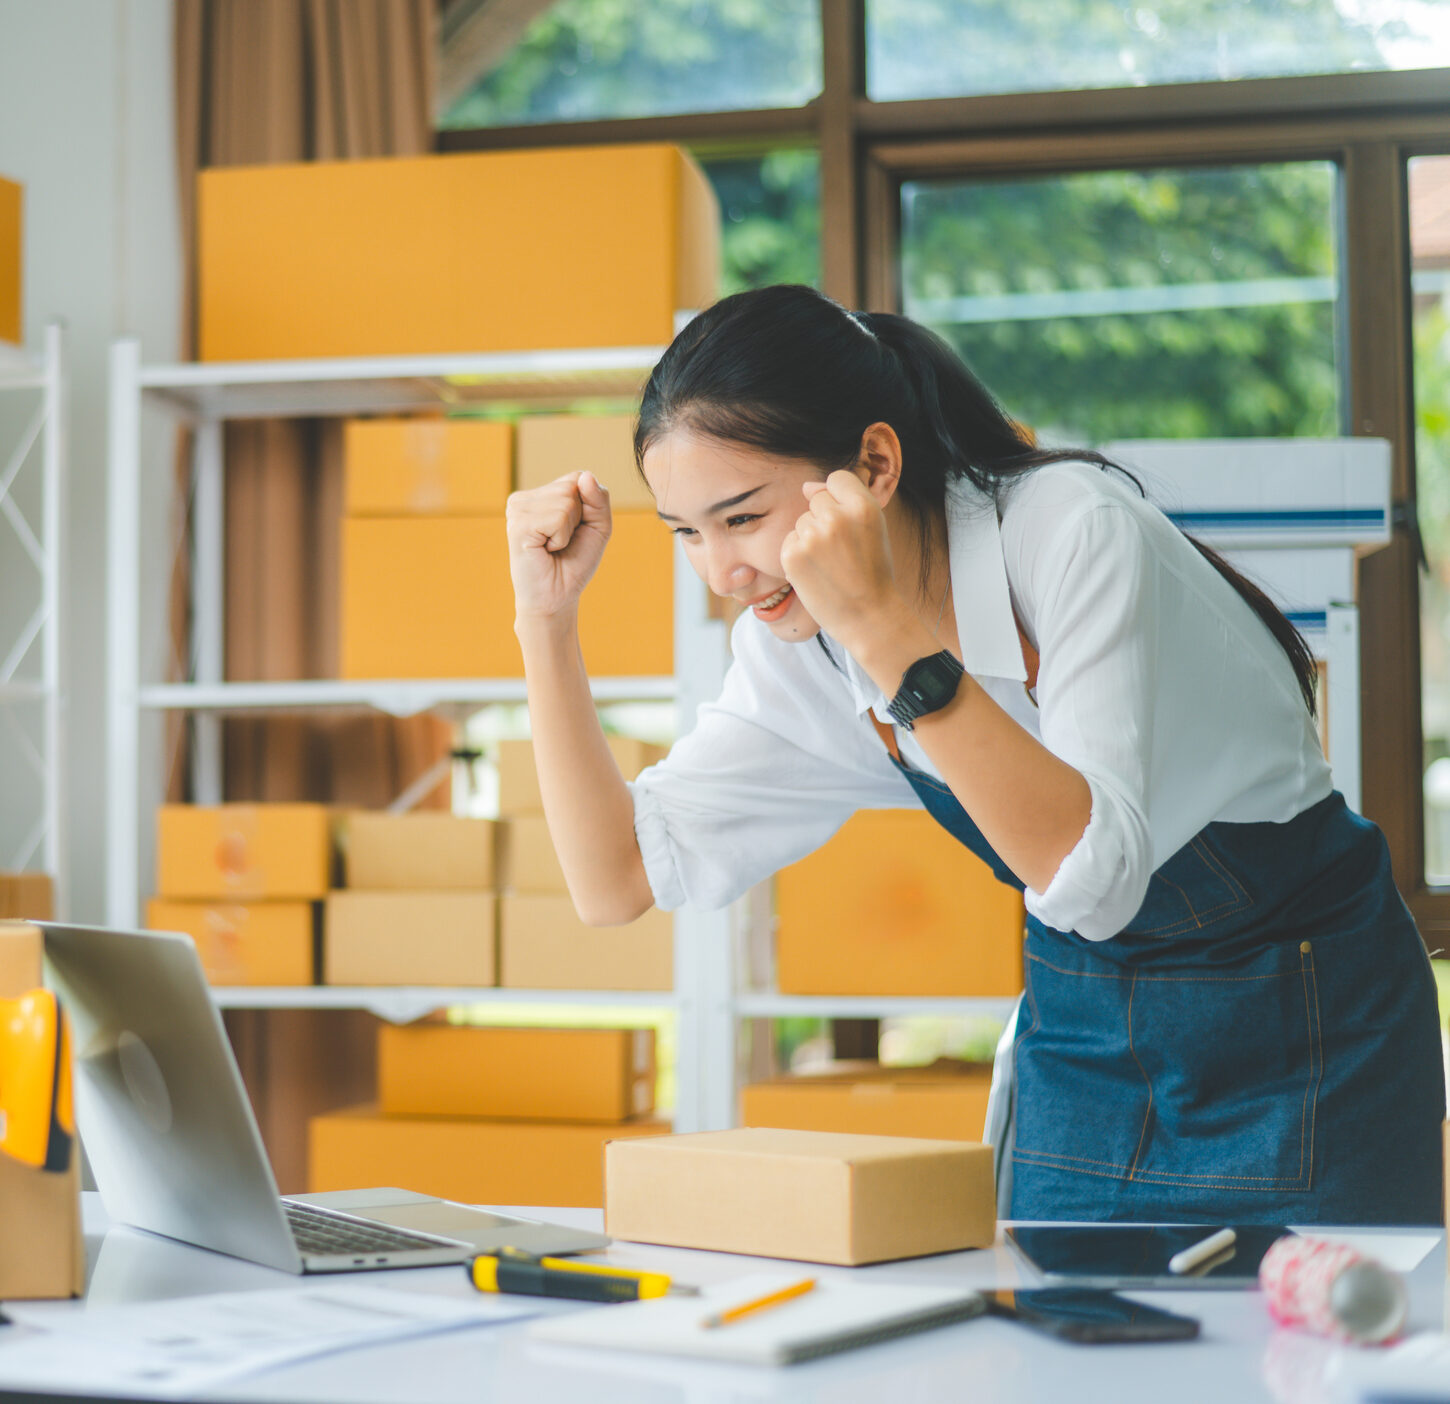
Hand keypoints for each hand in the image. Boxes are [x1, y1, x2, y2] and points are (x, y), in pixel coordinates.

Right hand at [506, 471, 611, 621]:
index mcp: (540, 494)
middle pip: (573, 487)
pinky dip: (561, 538)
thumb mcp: (598, 527)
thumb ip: (599, 499)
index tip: (573, 532)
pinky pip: (558, 517)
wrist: (555, 598)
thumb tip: (585, 476)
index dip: (588, 508)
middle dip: (579, 519)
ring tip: (552, 547)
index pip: (578, 477)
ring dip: (568, 531)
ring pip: (566, 501)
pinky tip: (545, 549)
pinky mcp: (517, 523)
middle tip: (561, 543)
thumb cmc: (574, 564)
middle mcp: (525, 497)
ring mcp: (518, 508)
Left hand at [779, 470, 910, 646]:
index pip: (837, 478)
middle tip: (842, 551)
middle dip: (824, 520)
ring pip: (801, 521)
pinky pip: (789, 541)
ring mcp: (812, 536)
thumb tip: (807, 486)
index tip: (847, 523)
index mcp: (863, 506)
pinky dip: (798, 556)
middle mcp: (836, 517)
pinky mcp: (792, 554)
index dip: (840, 498)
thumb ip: (845, 501)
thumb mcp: (873, 528)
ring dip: (810, 538)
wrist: (868, 615)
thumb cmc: (872, 571)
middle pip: (816, 500)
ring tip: (830, 564)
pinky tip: (816, 573)